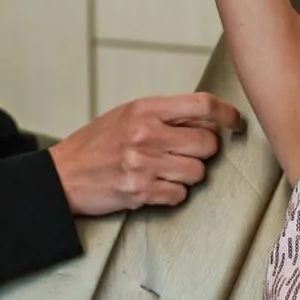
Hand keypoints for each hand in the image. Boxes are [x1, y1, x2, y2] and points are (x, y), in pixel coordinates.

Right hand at [48, 93, 244, 214]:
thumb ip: (166, 115)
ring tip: (165, 170)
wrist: (63, 174)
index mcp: (145, 108)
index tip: (235, 123)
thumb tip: (210, 121)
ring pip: (197, 172)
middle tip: (186, 153)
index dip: (226, 114)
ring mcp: (143, 164)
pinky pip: (180, 195)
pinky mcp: (140, 191)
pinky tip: (154, 185)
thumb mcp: (128, 115)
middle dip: (204, 151)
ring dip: (188, 174)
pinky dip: (172, 193)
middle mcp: (146, 133)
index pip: (201, 105)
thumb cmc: (97, 143)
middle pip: (207, 143)